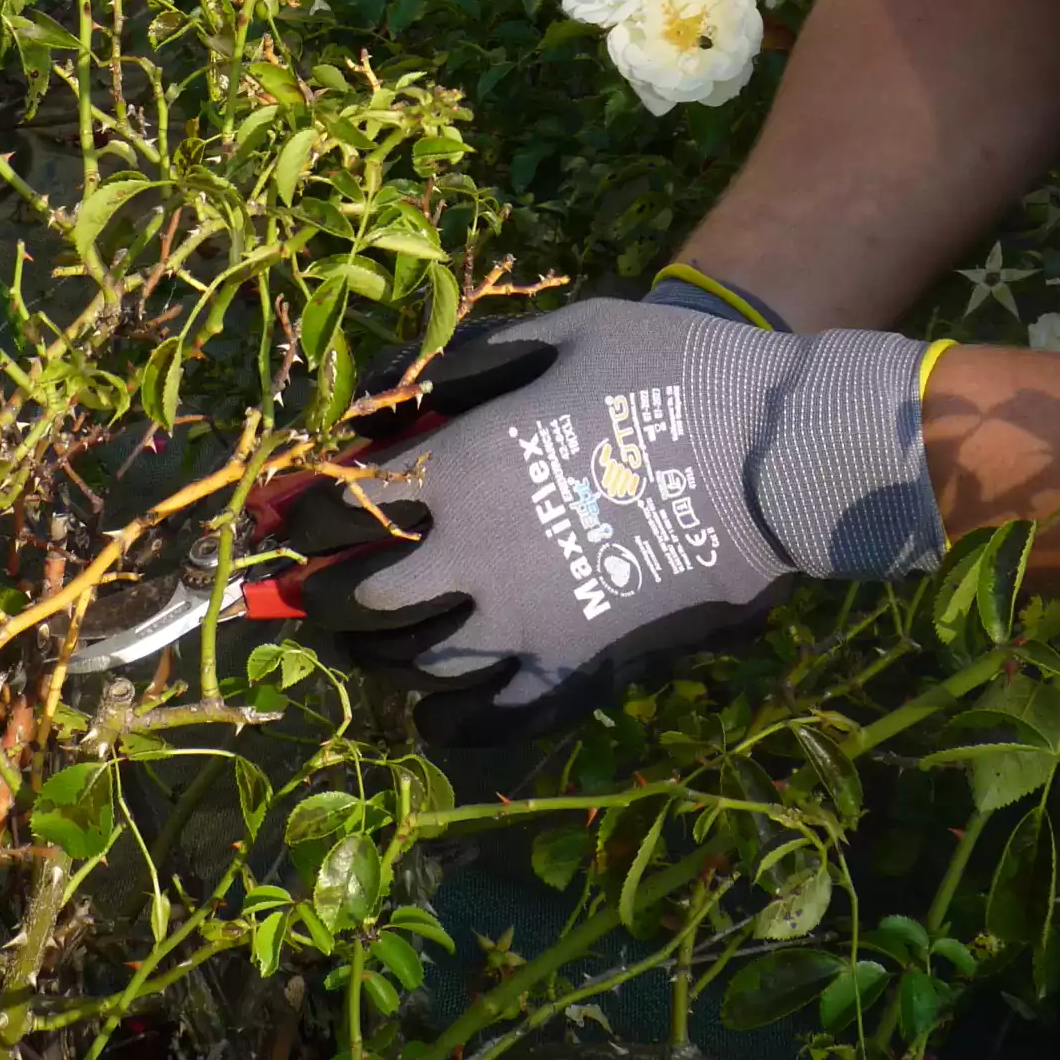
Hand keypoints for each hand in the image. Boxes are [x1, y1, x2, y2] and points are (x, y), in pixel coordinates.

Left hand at [288, 296, 943, 744]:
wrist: (775, 454)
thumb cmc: (665, 373)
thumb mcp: (557, 335)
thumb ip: (460, 365)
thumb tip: (383, 395)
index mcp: (462, 470)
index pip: (340, 509)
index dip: (298, 517)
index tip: (284, 518)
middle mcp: (476, 560)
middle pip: (359, 601)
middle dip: (319, 596)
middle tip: (306, 591)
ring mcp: (528, 629)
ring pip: (412, 668)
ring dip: (370, 659)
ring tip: (358, 647)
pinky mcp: (580, 676)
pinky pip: (492, 725)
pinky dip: (447, 725)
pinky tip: (432, 713)